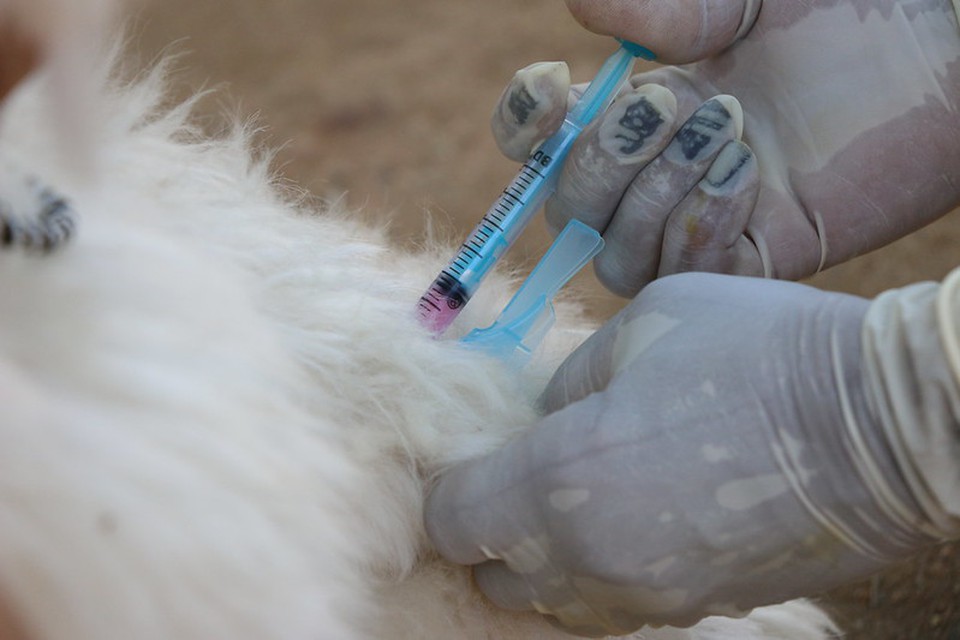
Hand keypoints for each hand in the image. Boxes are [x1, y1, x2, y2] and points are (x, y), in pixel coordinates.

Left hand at [426, 272, 956, 635]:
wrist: (879, 422)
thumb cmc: (755, 350)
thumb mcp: (640, 325)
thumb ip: (567, 380)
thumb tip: (543, 416)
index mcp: (562, 475)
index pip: (453, 519)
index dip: (449, 488)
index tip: (469, 458)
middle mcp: (592, 555)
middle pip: (496, 576)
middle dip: (491, 530)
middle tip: (517, 477)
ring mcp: (649, 594)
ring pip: (555, 604)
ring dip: (545, 561)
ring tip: (575, 501)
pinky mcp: (699, 609)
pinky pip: (616, 608)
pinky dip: (601, 575)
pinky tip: (632, 523)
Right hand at [492, 0, 959, 296]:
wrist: (936, 52)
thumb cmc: (845, 12)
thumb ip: (660, 8)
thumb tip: (579, 8)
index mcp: (643, 110)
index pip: (546, 144)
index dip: (526, 127)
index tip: (555, 85)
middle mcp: (660, 173)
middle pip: (570, 211)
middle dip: (600, 160)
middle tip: (671, 102)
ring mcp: (702, 220)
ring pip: (615, 259)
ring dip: (649, 198)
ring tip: (723, 130)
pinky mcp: (755, 257)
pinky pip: (686, 276)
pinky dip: (697, 227)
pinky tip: (746, 171)